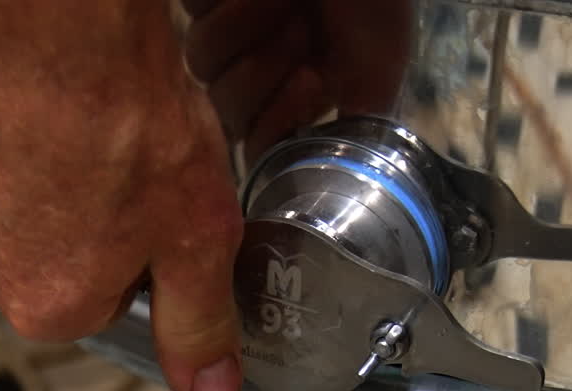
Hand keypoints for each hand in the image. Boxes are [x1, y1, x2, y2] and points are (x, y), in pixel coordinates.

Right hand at [0, 0, 243, 390]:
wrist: (51, 15)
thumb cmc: (126, 107)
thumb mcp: (195, 229)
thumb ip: (197, 319)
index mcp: (56, 306)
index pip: (97, 295)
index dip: (128, 241)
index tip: (138, 192)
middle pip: (40, 259)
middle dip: (72, 213)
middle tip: (97, 149)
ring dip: (22, 176)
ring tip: (54, 122)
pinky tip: (11, 110)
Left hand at [182, 0, 411, 161]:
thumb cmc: (376, 3)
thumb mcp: (379, 74)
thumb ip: (356, 133)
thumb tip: (339, 190)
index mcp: (289, 99)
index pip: (256, 145)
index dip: (274, 127)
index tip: (313, 82)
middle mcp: (254, 70)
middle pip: (225, 106)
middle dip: (264, 71)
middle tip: (304, 30)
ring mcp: (223, 29)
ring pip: (202, 58)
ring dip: (245, 26)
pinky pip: (192, 6)